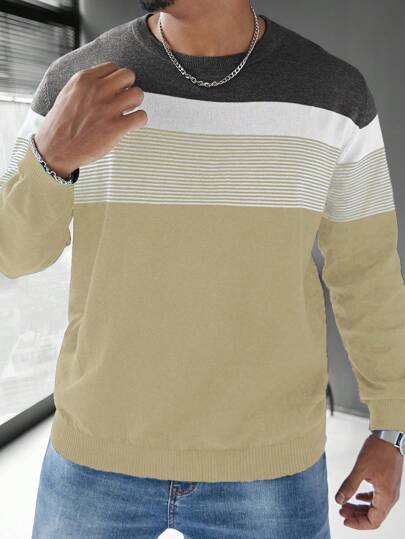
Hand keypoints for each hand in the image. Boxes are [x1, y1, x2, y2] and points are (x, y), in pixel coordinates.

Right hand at [34, 62, 147, 176]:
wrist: (55, 150)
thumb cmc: (61, 125)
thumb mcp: (68, 94)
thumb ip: (87, 85)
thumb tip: (108, 83)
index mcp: (83, 79)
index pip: (112, 67)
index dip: (115, 80)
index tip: (112, 92)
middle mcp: (97, 90)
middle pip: (128, 75)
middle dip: (128, 88)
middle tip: (121, 101)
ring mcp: (107, 109)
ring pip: (138, 94)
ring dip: (135, 104)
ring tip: (125, 113)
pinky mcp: (116, 127)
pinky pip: (141, 117)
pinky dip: (139, 121)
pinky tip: (129, 125)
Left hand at [335, 434, 402, 529]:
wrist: (389, 436)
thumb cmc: (378, 451)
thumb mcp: (360, 469)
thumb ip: (349, 485)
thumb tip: (338, 500)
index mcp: (385, 496)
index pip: (373, 521)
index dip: (358, 523)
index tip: (344, 519)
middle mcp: (390, 496)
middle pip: (373, 516)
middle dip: (356, 515)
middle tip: (341, 510)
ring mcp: (389, 490)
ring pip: (375, 507)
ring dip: (360, 508)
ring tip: (345, 504)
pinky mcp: (387, 483)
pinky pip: (377, 498)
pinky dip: (366, 500)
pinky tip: (356, 496)